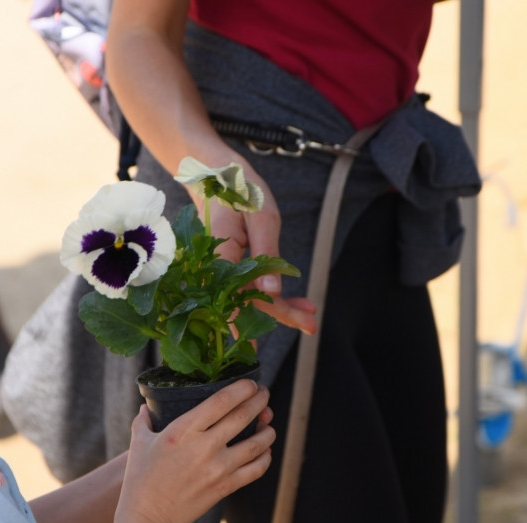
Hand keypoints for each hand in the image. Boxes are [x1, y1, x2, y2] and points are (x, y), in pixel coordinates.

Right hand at [116, 380, 274, 522]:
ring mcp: (219, 467)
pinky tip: (265, 451)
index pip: (221, 401)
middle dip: (259, 401)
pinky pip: (256, 469)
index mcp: (184, 430)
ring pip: (256, 443)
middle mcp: (205, 446)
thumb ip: (144, 421)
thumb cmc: (140, 480)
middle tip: (264, 393)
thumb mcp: (139, 444)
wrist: (149, 518)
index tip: (250, 383)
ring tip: (268, 422)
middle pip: (243, 416)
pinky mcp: (226, 486)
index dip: (241, 388)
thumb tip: (145, 407)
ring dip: (267, 430)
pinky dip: (265, 457)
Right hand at [202, 166, 317, 334]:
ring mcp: (221, 269)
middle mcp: (216, 270)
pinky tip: (296, 302)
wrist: (215, 175)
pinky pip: (249, 286)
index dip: (259, 323)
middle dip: (281, 317)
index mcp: (220, 260)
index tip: (272, 344)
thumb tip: (271, 293)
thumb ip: (267, 256)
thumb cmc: (239, 190)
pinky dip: (272, 294)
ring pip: (250, 298)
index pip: (240, 301)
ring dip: (280, 309)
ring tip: (310, 316)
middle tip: (311, 326)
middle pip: (247, 304)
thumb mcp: (262, 218)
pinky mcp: (229, 266)